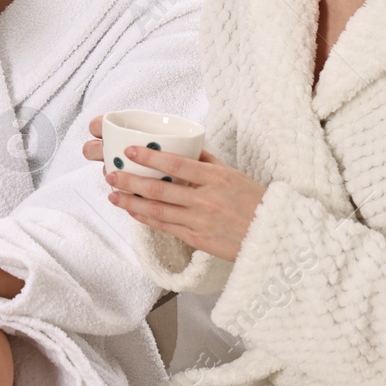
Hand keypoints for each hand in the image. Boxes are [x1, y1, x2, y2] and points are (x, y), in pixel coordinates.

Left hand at [85, 115, 265, 260]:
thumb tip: (183, 146)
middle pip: (160, 190)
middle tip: (111, 173)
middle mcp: (206, 200)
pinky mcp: (197, 239)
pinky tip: (131, 210)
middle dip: (131, 181)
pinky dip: (145, 218)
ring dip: (131, 201)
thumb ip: (207, 161)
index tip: (130, 150)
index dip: (150, 158)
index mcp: (217, 179)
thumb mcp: (233, 175)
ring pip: (157, 211)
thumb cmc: (254, 202)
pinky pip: (165, 227)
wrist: (274, 237)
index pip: (177, 165)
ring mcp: (200, 221)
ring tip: (112, 193)